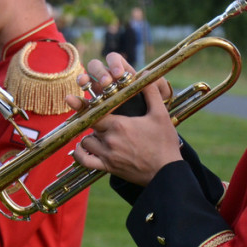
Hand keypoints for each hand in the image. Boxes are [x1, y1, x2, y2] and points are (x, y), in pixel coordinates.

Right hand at [64, 51, 172, 112]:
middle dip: (100, 72)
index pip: (113, 59)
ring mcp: (99, 96)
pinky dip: (75, 101)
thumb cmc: (154, 116)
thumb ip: (158, 87)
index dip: (114, 62)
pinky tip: (71, 100)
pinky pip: (81, 105)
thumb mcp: (160, 103)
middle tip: (107, 83)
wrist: (148, 140)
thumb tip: (146, 73)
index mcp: (123, 75)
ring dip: (84, 80)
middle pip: (96, 67)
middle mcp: (108, 83)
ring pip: (86, 82)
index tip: (119, 74)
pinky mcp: (93, 113)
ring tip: (86, 85)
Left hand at [67, 52, 179, 186]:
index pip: (95, 110)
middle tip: (102, 116)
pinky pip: (84, 161)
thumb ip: (151, 92)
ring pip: (86, 140)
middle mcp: (110, 139)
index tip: (91, 101)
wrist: (166, 173)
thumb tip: (146, 74)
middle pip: (90, 124)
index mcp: (120, 124)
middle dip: (95, 119)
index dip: (90, 105)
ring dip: (91, 135)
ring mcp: (107, 155)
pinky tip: (83, 147)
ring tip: (102, 132)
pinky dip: (80, 154)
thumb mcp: (160, 114)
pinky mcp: (107, 168)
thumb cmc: (164, 143)